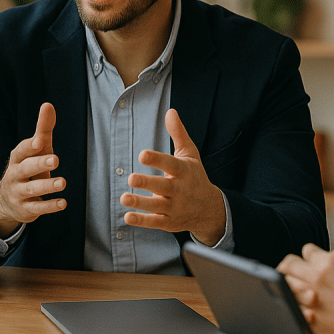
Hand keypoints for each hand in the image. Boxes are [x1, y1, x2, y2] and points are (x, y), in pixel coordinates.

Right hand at [0, 103, 65, 236]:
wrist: (7, 201)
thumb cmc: (27, 168)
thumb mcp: (34, 150)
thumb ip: (42, 130)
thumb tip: (48, 105)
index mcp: (17, 159)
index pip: (21, 151)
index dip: (29, 146)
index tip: (40, 140)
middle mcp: (15, 176)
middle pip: (25, 169)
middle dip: (40, 164)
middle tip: (56, 159)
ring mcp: (19, 193)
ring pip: (32, 190)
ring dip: (48, 185)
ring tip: (63, 182)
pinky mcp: (26, 209)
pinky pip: (38, 208)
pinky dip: (50, 206)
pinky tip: (63, 203)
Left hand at [121, 109, 225, 245]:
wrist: (210, 209)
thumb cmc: (195, 177)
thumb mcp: (190, 154)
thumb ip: (178, 134)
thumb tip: (170, 112)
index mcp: (183, 171)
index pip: (170, 164)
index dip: (157, 160)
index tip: (142, 154)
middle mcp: (180, 190)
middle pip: (163, 186)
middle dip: (147, 183)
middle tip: (130, 178)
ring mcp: (174, 207)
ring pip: (157, 206)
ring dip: (140, 203)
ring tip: (124, 197)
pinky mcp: (168, 221)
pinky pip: (154, 221)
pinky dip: (141, 220)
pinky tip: (127, 216)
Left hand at [277, 243, 333, 333]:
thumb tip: (332, 255)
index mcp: (326, 264)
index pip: (305, 252)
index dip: (309, 258)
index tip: (312, 266)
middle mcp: (315, 280)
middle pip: (286, 267)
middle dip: (291, 270)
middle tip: (297, 277)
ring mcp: (310, 303)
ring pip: (285, 288)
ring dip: (290, 289)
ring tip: (301, 294)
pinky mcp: (310, 324)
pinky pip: (289, 310)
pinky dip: (292, 308)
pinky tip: (304, 311)